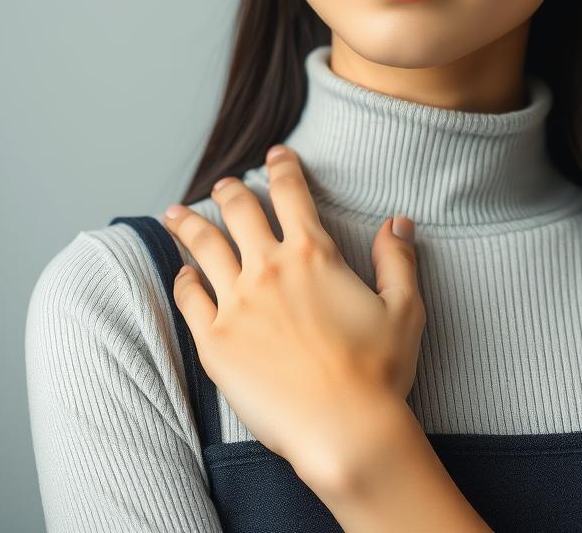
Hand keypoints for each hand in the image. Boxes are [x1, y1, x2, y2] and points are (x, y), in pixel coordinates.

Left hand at [161, 144, 426, 491]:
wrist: (343, 429)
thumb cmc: (379, 370)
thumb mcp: (405, 308)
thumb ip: (398, 258)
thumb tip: (399, 221)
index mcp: (314, 253)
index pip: (291, 192)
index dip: (283, 166)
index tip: (277, 153)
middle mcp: (269, 268)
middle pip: (239, 211)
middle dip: (231, 190)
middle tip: (225, 184)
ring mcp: (236, 303)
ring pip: (204, 247)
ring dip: (189, 223)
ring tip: (175, 213)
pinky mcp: (215, 341)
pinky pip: (190, 299)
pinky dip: (184, 280)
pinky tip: (183, 274)